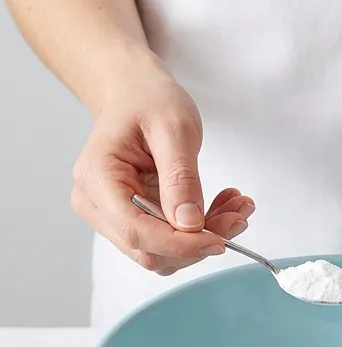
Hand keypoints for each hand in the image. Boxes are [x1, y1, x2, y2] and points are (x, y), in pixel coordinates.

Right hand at [70, 62, 252, 275]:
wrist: (137, 94)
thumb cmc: (149, 102)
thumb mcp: (174, 129)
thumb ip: (181, 178)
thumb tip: (189, 224)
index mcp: (97, 177)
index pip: (135, 231)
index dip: (180, 244)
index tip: (220, 239)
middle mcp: (96, 203)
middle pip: (149, 249)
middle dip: (198, 242)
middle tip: (240, 215)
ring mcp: (112, 214)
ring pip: (163, 252)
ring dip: (205, 238)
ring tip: (237, 208)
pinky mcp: (133, 218)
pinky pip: (169, 239)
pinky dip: (201, 231)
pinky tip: (224, 208)